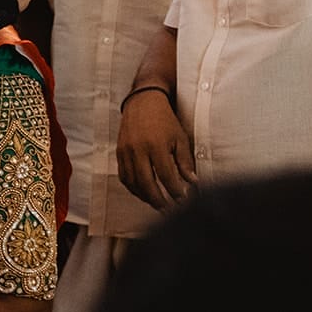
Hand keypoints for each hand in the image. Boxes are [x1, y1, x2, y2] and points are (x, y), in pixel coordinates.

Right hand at [117, 90, 195, 209]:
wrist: (143, 102)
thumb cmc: (165, 119)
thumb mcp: (180, 138)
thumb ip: (185, 161)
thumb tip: (192, 182)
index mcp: (156, 145)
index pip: (166, 176)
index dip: (175, 191)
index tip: (183, 200)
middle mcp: (139, 149)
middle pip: (147, 183)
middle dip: (159, 200)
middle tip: (169, 209)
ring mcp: (126, 152)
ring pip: (133, 183)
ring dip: (145, 197)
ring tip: (157, 204)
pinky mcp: (119, 152)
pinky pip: (124, 176)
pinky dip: (133, 188)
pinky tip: (143, 192)